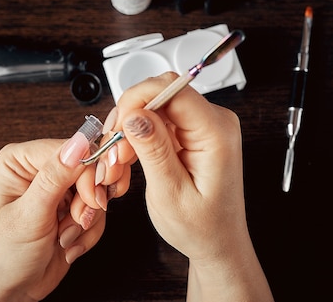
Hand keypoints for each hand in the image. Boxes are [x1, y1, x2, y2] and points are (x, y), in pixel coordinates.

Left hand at [0, 138, 104, 301]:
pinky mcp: (72, 207)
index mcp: (20, 160)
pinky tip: (68, 244)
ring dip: (87, 221)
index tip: (93, 199)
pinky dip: (90, 232)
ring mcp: (58, 189)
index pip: (71, 150)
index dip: (88, 173)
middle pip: (89, 168)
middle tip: (77, 221)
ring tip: (64, 238)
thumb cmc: (4, 256)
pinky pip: (99, 211)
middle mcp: (39, 169)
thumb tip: (80, 142)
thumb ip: (55, 177)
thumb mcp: (29, 215)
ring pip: (98, 191)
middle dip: (88, 202)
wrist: (8, 292)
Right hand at [111, 72, 273, 301]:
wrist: (218, 242)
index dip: (138, 99)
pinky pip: (158, 118)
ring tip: (119, 160)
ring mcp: (204, 125)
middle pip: (161, 92)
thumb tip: (135, 113)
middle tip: (114, 150)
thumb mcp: (170, 194)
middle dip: (130, 115)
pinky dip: (138, 135)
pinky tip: (129, 157)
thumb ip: (154, 150)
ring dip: (130, 128)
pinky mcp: (192, 131)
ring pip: (155, 104)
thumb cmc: (202, 227)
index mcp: (216, 134)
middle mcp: (214, 122)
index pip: (174, 89)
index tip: (117, 125)